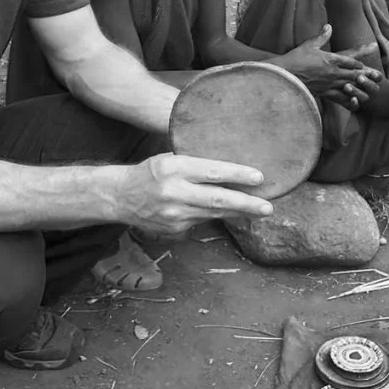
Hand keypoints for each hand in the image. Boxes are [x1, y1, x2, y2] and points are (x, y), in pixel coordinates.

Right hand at [117, 154, 273, 235]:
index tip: (258, 177)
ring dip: (239, 213)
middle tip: (268, 207)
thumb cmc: (150, 172)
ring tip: (259, 211)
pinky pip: (202, 221)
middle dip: (246, 204)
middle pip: (217, 199)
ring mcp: (175, 214)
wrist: (121, 197)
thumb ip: (195, 163)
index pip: (212, 172)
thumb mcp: (169, 159)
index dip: (237, 175)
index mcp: (174, 168)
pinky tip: (232, 214)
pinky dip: (218, 216)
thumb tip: (229, 166)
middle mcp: (174, 192)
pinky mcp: (175, 229)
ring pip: (214, 213)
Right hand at [275, 25, 382, 111]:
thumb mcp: (309, 45)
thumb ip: (321, 36)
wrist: (284, 75)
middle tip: (379, 75)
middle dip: (367, 73)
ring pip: (350, 86)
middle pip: (355, 72)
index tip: (371, 49)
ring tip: (372, 90)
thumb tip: (328, 26)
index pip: (350, 57)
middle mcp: (333, 71)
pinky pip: (340, 99)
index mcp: (330, 58)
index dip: (362, 54)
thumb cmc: (295, 59)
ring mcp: (329, 83)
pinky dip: (349, 100)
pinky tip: (356, 102)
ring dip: (362, 87)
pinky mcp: (324, 93)